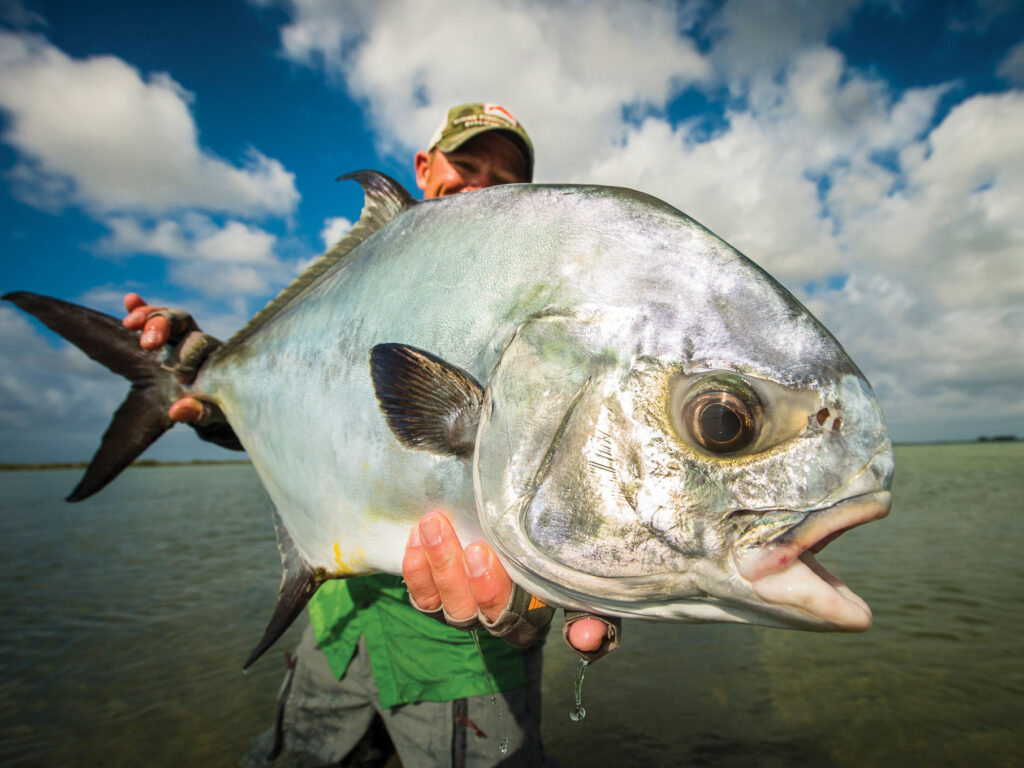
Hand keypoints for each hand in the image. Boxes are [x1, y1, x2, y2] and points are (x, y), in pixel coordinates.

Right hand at [122, 292, 204, 421]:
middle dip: (163, 326)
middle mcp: (198, 340)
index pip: (199, 342)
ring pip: (167, 317)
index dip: (187, 357)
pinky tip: (129, 300)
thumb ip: (201, 413)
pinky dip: (141, 310)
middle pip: (182, 320)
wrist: (217, 400)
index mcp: (214, 355)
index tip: (181, 380)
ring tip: (130, 323)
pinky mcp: (166, 339)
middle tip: (147, 344)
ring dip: (148, 316)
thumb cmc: (219, 406)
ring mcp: (181, 337)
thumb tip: (178, 411)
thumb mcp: (214, 414)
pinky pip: (154, 320)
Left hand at [402, 509, 608, 652]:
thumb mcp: (578, 575)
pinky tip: (416, 536)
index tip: (486, 553)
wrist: (526, 529)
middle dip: (463, 575)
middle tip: (465, 542)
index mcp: (531, 616)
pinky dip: (415, 569)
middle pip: (471, 609)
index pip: (513, 619)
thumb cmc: (555, 552)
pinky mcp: (437, 598)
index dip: (493, 590)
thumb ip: (589, 609)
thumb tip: (586, 640)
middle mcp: (493, 618)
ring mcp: (462, 608)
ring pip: (444, 602)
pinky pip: (421, 594)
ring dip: (437, 564)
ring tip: (433, 524)